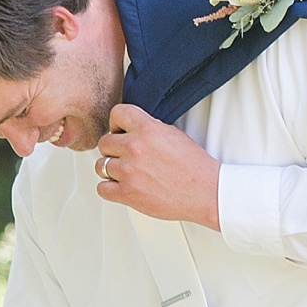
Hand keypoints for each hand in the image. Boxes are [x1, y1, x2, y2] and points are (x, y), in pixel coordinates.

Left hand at [95, 103, 221, 229]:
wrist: (206, 192)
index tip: (120, 131)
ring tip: (126, 173)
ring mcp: (129, 171)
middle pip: (104, 142)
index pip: (117, 113)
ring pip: (100, 165)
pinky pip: (101, 188)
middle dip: (113, 149)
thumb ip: (148, 128)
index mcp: (147, 129)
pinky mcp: (128, 194)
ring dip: (111, 169)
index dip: (116, 123)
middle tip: (125, 156)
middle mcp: (135, 148)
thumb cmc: (194, 166)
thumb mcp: (172, 134)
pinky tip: (121, 187)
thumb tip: (130, 129)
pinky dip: (109, 189)